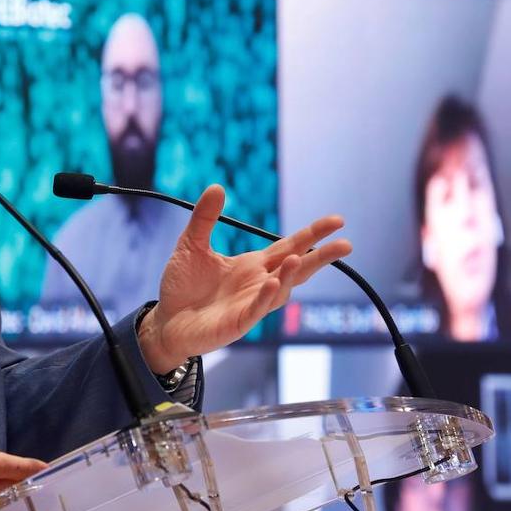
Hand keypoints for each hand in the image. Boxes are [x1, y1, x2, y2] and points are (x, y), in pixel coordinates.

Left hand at [139, 185, 351, 372]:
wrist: (165, 320)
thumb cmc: (182, 285)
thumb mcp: (191, 244)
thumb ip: (205, 218)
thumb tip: (217, 186)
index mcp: (254, 265)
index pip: (290, 246)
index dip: (313, 234)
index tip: (337, 221)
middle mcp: (259, 284)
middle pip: (297, 268)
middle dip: (321, 257)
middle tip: (345, 244)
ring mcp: (251, 304)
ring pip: (280, 290)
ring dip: (290, 275)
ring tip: (298, 259)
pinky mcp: (237, 323)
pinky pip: (256, 310)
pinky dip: (265, 297)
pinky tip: (273, 282)